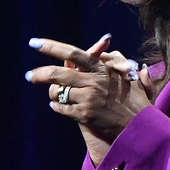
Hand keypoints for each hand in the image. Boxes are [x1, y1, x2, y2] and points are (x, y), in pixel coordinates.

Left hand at [25, 35, 151, 164]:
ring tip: (52, 94)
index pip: (72, 53)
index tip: (35, 43)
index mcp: (101, 69)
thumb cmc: (135, 99)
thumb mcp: (128, 74)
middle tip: (29, 75)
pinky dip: (57, 106)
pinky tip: (58, 106)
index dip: (51, 47)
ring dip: (52, 93)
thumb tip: (104, 43)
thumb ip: (115, 58)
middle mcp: (93, 82)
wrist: (139, 126)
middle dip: (39, 74)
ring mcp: (88, 99)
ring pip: (57, 92)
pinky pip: (61, 108)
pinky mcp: (84, 115)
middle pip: (57, 74)